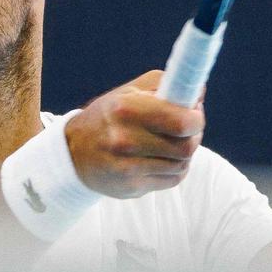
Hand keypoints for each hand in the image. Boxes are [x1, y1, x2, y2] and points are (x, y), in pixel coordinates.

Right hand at [66, 70, 203, 198]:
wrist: (73, 153)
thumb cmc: (109, 117)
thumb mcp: (128, 92)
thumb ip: (163, 84)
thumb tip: (198, 92)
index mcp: (127, 110)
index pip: (181, 122)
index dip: (196, 118)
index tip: (194, 113)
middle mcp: (125, 140)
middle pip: (186, 146)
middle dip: (193, 136)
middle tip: (187, 129)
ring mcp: (127, 167)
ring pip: (182, 164)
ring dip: (184, 154)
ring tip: (172, 143)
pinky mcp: (131, 187)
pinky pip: (172, 180)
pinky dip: (175, 169)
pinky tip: (163, 159)